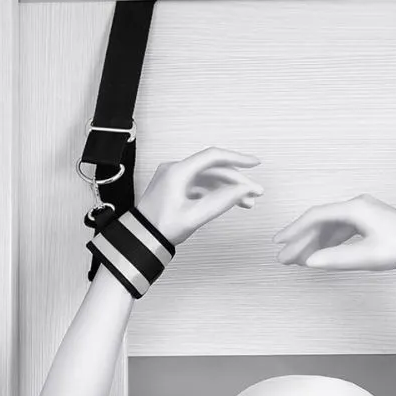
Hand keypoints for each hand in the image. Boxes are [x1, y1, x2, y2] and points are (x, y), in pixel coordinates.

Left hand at [135, 146, 263, 246]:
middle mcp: (175, 170)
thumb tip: (244, 191)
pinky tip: (226, 201)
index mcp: (179, 171)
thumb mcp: (195, 216)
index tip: (254, 164)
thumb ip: (221, 201)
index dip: (237, 158)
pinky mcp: (174, 188)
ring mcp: (174, 178)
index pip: (214, 157)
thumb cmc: (161, 228)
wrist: (141, 239)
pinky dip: (215, 192)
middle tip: (253, 193)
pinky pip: (199, 185)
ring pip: (208, 178)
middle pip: (213, 169)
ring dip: (227, 188)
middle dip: (236, 181)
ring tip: (245, 202)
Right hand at [273, 195, 395, 271]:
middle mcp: (356, 207)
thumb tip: (310, 261)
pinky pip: (341, 230)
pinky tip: (319, 254)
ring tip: (298, 259)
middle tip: (284, 257)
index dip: (295, 230)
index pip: (315, 217)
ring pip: (329, 227)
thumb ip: (336, 259)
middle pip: (320, 222)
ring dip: (313, 243)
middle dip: (301, 241)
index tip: (280, 242)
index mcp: (353, 209)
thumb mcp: (366, 256)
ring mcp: (362, 213)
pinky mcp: (368, 222)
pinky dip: (328, 242)